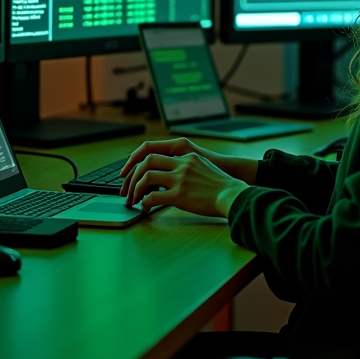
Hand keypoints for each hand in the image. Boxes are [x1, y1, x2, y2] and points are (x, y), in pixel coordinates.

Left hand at [122, 148, 248, 216]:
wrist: (233, 195)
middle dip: (131, 175)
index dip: (136, 159)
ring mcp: (180, 178)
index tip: (128, 171)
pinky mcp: (180, 195)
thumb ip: (184, 166)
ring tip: (133, 200)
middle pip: (146, 161)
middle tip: (125, 189)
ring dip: (135, 189)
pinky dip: (145, 202)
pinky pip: (153, 196)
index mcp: (185, 155)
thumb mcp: (202, 166)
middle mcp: (181, 163)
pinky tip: (145, 208)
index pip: (153, 150)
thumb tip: (167, 175)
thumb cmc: (219, 186)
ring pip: (146, 177)